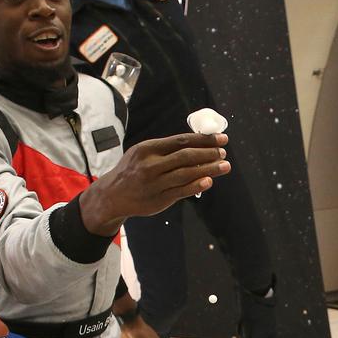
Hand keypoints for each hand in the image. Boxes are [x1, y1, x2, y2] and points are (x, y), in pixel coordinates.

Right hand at [81, 133, 230, 234]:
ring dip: (208, 169)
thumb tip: (198, 144)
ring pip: (186, 173)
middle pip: (186, 156)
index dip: (204, 139)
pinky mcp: (159, 199)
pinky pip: (181, 191)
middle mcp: (151, 165)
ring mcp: (155, 183)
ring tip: (224, 166)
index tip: (220, 138)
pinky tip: (209, 181)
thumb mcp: (142, 153)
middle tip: (224, 152)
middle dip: (208, 153)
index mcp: (148, 149)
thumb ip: (166, 149)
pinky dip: (196, 185)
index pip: (181, 140)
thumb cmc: (133, 170)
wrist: (112, 195)